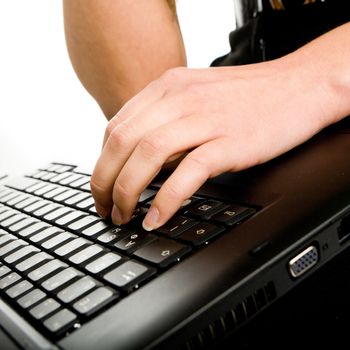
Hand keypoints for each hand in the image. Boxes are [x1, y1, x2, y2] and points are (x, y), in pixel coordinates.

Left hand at [91, 57, 334, 229]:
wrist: (297, 88)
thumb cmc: (249, 97)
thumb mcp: (197, 96)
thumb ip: (167, 120)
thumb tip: (142, 157)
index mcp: (168, 87)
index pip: (116, 126)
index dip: (102, 162)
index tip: (103, 186)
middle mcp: (180, 99)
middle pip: (122, 141)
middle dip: (104, 181)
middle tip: (104, 208)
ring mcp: (205, 119)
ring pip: (147, 155)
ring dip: (126, 192)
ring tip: (123, 216)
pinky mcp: (229, 142)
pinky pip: (187, 172)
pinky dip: (166, 200)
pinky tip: (156, 219)